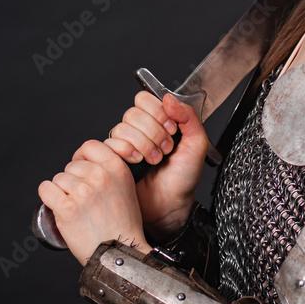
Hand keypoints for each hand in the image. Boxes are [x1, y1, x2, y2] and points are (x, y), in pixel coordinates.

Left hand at [37, 140, 147, 265]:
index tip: (81, 170)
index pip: (89, 146)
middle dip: (72, 180)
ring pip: (58, 179)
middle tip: (81, 198)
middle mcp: (100, 176)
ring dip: (61, 192)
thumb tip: (87, 161)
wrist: (120, 252)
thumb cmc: (123, 224)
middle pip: (71, 165)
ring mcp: (83, 192)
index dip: (82, 157)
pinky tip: (57, 206)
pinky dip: (48, 198)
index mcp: (116, 168)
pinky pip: (46, 190)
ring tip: (75, 207)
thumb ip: (111, 170)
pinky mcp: (67, 209)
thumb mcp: (126, 187)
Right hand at [103, 92, 209, 240]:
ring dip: (142, 145)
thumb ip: (189, 117)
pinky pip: (108, 144)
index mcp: (155, 121)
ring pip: (121, 128)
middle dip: (154, 132)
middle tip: (165, 149)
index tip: (172, 129)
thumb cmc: (183, 177)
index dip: (158, 112)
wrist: (171, 205)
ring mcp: (122, 145)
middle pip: (132, 113)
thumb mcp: (196, 144)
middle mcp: (136, 130)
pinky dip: (126, 152)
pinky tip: (137, 163)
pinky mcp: (110, 160)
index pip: (145, 99)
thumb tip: (168, 97)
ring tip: (154, 160)